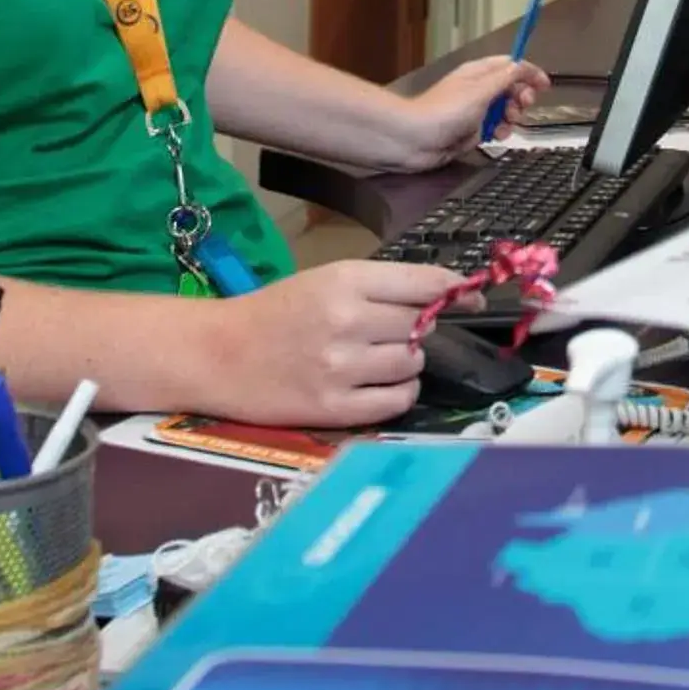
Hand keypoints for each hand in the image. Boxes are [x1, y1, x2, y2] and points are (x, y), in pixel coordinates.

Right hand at [215, 259, 457, 426]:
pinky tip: (379, 386)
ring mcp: (340, 368)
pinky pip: (396, 402)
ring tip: (378, 360)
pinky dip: (398, 394)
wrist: (216, 354)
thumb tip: (447, 296)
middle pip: (420, 326)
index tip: (472, 298)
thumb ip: (382, 287)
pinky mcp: (333, 408)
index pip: (423, 284)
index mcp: (343, 281)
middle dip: (417, 330)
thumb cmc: (275, 314)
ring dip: (406, 363)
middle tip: (391, 334)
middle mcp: (346, 321)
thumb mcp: (325, 281)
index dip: (456, 293)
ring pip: (412, 364)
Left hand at [392, 55, 549, 170]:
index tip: (544, 84)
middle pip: (511, 88)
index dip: (529, 73)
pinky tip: (496, 135)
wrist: (416, 140)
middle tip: (521, 106)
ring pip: (505, 111)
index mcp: (478, 73)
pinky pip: (495, 128)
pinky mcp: (471, 130)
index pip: (510, 65)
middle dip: (521, 98)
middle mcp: (477, 89)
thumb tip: (523, 66)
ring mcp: (475, 111)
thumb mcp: (481, 90)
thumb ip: (505, 78)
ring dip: (511, 118)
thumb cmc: (442, 112)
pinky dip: (500, 132)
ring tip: (505, 123)